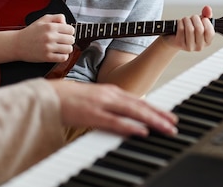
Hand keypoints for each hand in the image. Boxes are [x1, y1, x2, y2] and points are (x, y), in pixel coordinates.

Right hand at [14, 14, 74, 62]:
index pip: (71, 29)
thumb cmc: (30, 32)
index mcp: (50, 26)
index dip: (69, 32)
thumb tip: (66, 22)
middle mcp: (50, 36)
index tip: (66, 33)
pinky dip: (63, 56)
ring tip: (61, 47)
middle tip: (63, 41)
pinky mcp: (47, 57)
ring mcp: (48, 47)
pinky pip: (63, 58)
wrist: (17, 44)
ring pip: (69, 49)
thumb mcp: (42, 20)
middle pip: (71, 39)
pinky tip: (58, 53)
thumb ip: (56, 17)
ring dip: (67, 48)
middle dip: (68, 40)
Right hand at [49, 80, 177, 136]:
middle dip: (159, 115)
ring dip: (151, 120)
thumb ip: (109, 106)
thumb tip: (124, 117)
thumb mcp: (94, 99)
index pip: (138, 100)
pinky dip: (129, 126)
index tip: (169, 116)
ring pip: (132, 112)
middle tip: (174, 124)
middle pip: (140, 105)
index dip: (155, 108)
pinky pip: (115, 122)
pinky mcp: (92, 115)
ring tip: (166, 128)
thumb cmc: (68, 99)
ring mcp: (101, 104)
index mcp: (110, 91)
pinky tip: (141, 131)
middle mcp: (109, 95)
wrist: (48, 96)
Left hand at [163, 5, 214, 51]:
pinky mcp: (179, 43)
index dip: (206, 22)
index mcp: (207, 42)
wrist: (173, 39)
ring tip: (185, 19)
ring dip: (187, 20)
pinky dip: (180, 22)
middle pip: (199, 29)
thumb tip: (208, 9)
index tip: (202, 18)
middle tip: (192, 17)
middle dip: (195, 18)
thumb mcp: (199, 23)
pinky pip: (181, 29)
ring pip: (190, 29)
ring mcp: (189, 46)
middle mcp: (199, 46)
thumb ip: (206, 15)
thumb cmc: (188, 30)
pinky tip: (180, 22)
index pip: (210, 32)